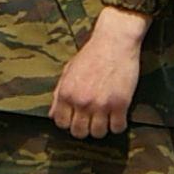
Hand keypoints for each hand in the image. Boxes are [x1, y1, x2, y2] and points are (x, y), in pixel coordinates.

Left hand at [49, 7, 147, 138]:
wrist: (116, 40)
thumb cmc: (92, 53)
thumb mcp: (68, 71)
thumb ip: (59, 94)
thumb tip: (53, 114)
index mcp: (66, 93)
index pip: (61, 123)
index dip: (69, 122)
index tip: (77, 118)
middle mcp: (81, 101)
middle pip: (79, 132)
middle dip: (85, 128)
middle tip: (92, 120)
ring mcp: (101, 104)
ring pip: (98, 133)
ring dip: (102, 128)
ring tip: (106, 119)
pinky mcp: (120, 103)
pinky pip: (118, 127)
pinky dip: (118, 125)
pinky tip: (118, 116)